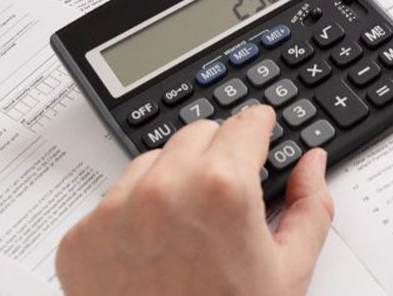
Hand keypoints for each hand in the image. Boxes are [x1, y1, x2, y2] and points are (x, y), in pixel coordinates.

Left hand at [56, 105, 333, 295]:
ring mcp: (115, 212)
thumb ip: (311, 206)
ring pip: (152, 162)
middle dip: (218, 153)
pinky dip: (133, 216)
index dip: (260, 129)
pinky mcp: (81, 238)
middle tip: (229, 194)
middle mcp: (164, 189)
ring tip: (190, 229)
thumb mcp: (290, 271)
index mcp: (223, 188)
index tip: (260, 132)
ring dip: (173, 179)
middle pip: (198, 133)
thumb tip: (311, 164)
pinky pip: (111, 202)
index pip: (245, 122)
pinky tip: (154, 252)